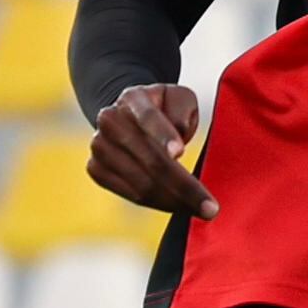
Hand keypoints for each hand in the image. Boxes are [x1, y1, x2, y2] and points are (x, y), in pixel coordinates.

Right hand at [87, 82, 215, 221]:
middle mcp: (110, 120)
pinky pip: (131, 194)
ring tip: (201, 210)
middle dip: (183, 185)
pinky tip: (179, 205)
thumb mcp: (181, 98)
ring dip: (174, 201)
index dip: (163, 135)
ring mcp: (100, 146)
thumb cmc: (165, 110)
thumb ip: (182, 109)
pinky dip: (159, 203)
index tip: (180, 152)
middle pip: (149, 159)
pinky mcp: (96, 169)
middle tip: (210, 207)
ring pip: (141, 183)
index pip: (148, 117)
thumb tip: (178, 133)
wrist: (131, 119)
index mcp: (133, 98)